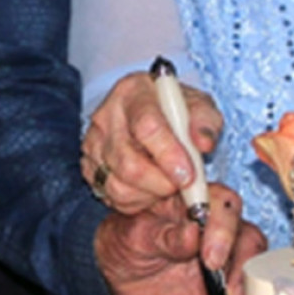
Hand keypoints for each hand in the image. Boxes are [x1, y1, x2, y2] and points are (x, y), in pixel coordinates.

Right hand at [82, 70, 223, 212]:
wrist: (152, 112)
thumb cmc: (176, 109)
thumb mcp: (199, 106)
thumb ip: (206, 122)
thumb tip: (203, 144)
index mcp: (133, 92)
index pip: (147, 127)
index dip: (169, 155)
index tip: (189, 176)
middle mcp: (106, 116)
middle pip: (128, 163)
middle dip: (162, 184)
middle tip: (183, 185)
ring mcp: (93, 142)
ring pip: (118, 186)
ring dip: (150, 196)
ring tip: (168, 185)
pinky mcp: (88, 164)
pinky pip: (111, 197)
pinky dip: (136, 202)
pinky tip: (150, 189)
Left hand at [94, 181, 266, 294]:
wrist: (121, 272)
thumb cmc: (128, 241)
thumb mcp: (135, 236)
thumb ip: (164, 235)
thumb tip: (193, 234)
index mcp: (193, 199)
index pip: (222, 203)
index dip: (222, 228)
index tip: (211, 257)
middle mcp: (216, 223)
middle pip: (246, 233)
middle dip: (240, 260)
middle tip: (224, 285)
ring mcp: (225, 252)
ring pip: (253, 262)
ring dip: (246, 284)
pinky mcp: (226, 279)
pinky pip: (244, 290)